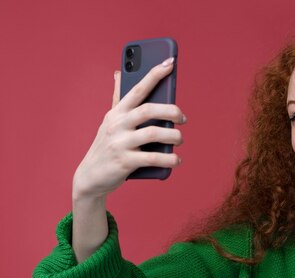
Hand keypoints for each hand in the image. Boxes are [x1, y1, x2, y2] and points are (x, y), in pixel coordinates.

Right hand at [72, 57, 185, 200]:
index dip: (154, 74)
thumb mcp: (110, 121)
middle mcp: (117, 125)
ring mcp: (120, 143)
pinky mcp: (124, 162)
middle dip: (172, 111)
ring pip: (153, 133)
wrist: (90, 177)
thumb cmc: (106, 146)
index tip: (171, 62)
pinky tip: (176, 160)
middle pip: (148, 110)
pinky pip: (152, 158)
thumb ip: (118, 99)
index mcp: (117, 112)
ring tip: (180, 140)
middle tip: (183, 118)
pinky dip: (169, 159)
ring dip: (173, 136)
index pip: (137, 88)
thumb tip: (118, 72)